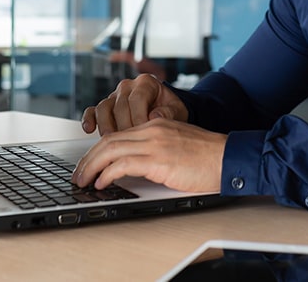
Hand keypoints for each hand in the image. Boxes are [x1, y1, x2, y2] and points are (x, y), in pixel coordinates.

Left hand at [71, 118, 226, 192]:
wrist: (228, 157)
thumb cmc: (208, 157)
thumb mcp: (177, 144)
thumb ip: (156, 148)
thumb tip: (133, 166)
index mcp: (156, 124)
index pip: (117, 134)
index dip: (98, 150)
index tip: (89, 165)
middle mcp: (152, 129)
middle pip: (109, 140)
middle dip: (88, 159)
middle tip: (79, 174)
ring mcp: (155, 143)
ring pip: (110, 150)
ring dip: (92, 167)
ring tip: (84, 181)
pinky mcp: (159, 159)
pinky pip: (122, 164)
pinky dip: (107, 174)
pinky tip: (102, 184)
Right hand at [81, 74, 187, 134]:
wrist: (166, 112)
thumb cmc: (171, 112)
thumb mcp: (177, 111)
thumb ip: (169, 113)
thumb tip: (155, 116)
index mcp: (146, 83)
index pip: (137, 99)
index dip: (138, 118)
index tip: (142, 134)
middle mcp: (128, 86)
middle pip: (120, 106)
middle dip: (124, 127)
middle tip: (129, 144)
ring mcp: (115, 96)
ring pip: (104, 108)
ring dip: (106, 127)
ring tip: (111, 142)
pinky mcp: (106, 107)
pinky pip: (92, 110)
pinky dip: (89, 119)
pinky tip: (89, 129)